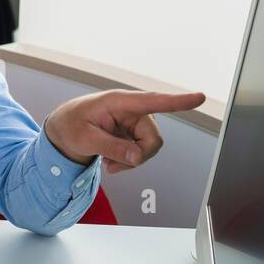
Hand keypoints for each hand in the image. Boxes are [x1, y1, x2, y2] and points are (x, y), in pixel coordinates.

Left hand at [44, 89, 206, 173]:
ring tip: (107, 160)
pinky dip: (128, 161)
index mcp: (119, 102)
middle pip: (153, 140)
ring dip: (130, 161)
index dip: (177, 101)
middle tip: (111, 165)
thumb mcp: (84, 139)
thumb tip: (136, 158)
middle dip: (136, 157)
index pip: (153, 101)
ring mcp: (136, 121)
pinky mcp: (135, 132)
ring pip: (149, 149)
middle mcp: (133, 110)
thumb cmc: (71, 125)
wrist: (64, 128)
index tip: (199, 97)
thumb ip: (111, 148)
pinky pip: (142, 153)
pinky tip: (111, 158)